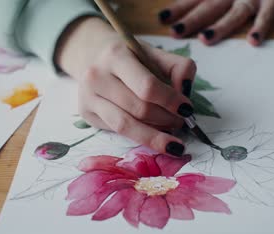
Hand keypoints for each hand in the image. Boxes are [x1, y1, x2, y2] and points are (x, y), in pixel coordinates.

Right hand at [56, 17, 195, 156]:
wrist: (95, 58)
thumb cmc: (131, 58)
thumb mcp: (156, 54)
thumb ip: (178, 67)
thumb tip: (185, 92)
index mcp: (116, 55)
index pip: (147, 86)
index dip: (170, 101)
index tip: (187, 109)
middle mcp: (97, 76)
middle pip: (139, 109)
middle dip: (166, 119)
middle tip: (181, 122)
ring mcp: (88, 97)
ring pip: (126, 126)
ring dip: (154, 135)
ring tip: (172, 138)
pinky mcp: (86, 114)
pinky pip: (117, 132)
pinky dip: (140, 136)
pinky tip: (153, 135)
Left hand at [158, 0, 273, 45]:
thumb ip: (212, 1)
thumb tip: (192, 18)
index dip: (179, 8)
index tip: (162, 19)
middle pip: (210, 6)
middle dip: (192, 19)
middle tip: (176, 31)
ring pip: (235, 12)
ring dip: (220, 26)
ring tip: (205, 39)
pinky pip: (267, 15)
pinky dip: (261, 27)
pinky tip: (253, 40)